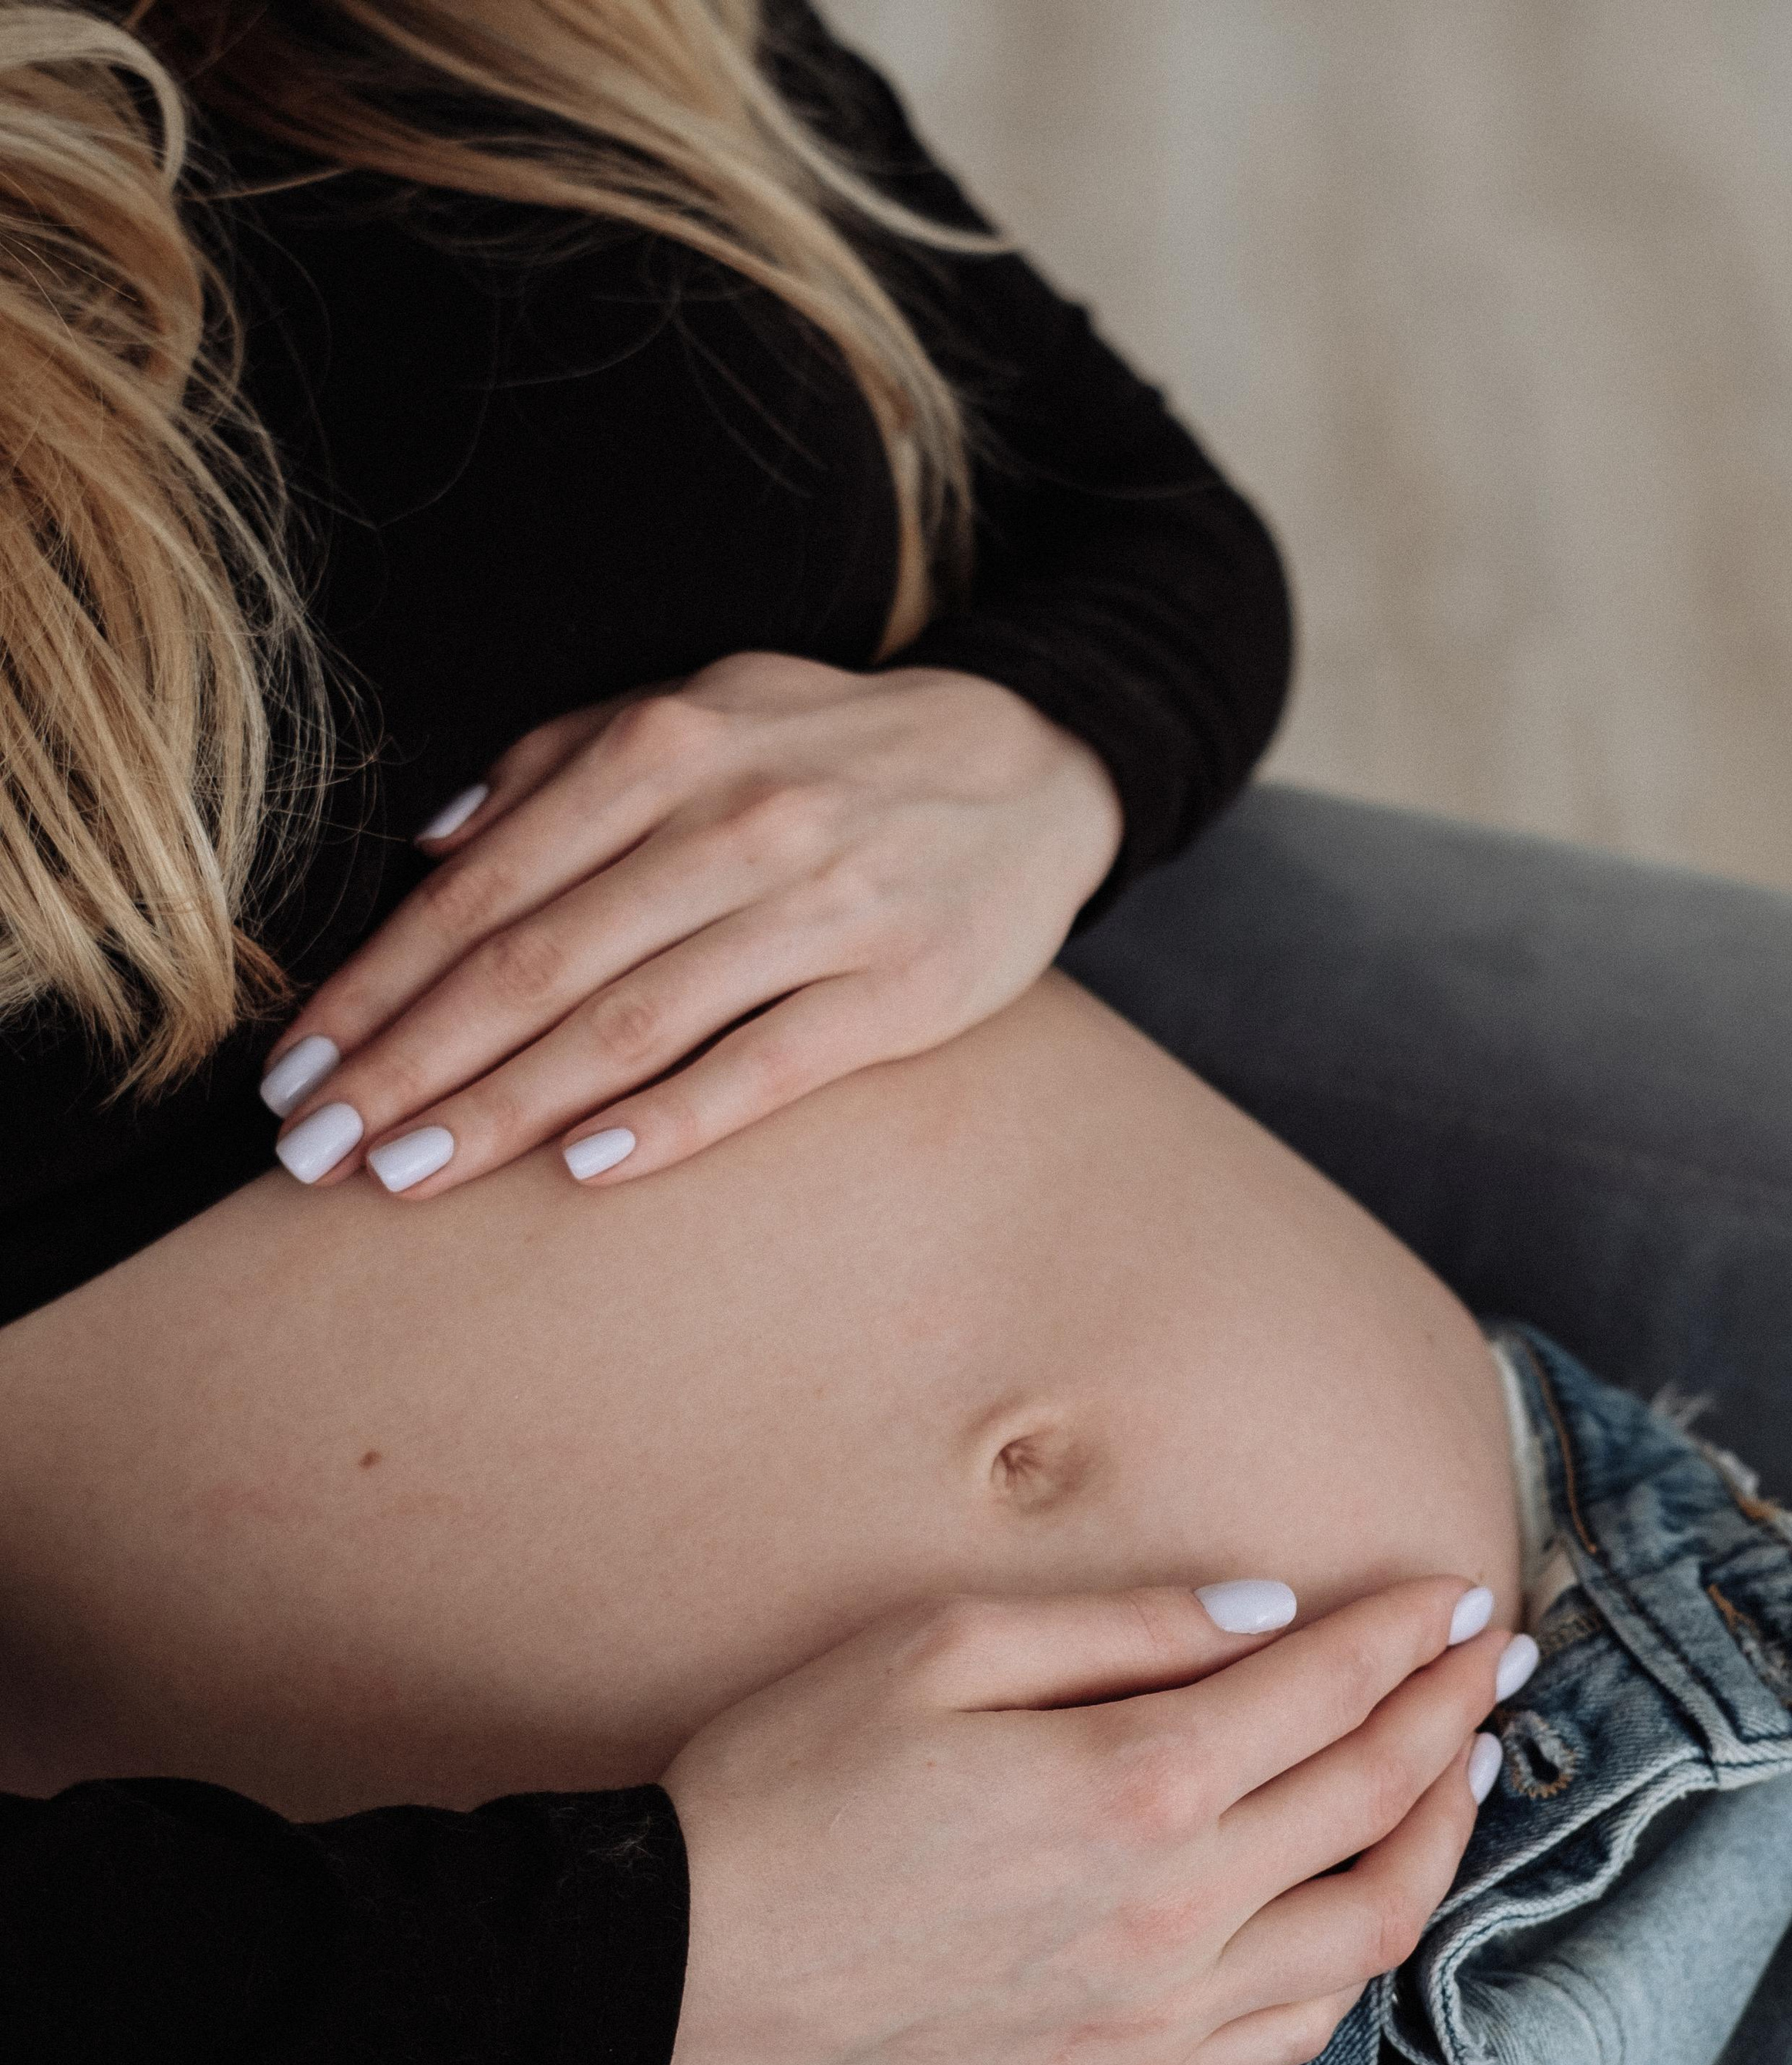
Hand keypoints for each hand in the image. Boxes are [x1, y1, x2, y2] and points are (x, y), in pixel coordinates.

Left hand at [260, 653, 1124, 1196]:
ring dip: (505, 1107)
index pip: (486, 886)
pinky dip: (672, 1119)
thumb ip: (562, 761)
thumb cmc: (834, 754)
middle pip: (534, 964)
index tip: (296, 1067)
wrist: (1037, 766)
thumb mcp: (702, 707)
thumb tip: (428, 842)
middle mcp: (731, 823)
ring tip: (406, 1173)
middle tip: (313, 1148)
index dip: (379, 983)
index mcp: (665, 748)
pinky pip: (764, 1066)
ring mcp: (819, 910)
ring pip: (629, 1022)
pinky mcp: (896, 992)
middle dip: (408, 1063)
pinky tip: (586, 1169)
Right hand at [640, 1575, 1523, 2064]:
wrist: (674, 1990)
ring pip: (1365, 1935)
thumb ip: (1118, 1627)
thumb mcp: (932, 1651)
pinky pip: (1290, 2034)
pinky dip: (1352, 1958)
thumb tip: (1265, 1614)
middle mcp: (1173, 1917)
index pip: (1325, 1694)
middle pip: (1373, 1805)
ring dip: (1433, 1842)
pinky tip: (1354, 1904)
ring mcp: (1154, 2024)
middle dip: (1452, 1719)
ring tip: (1458, 1772)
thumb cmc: (781, 1792)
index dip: (1404, 1635)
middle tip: (1497, 1661)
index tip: (1455, 1594)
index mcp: (1130, 1786)